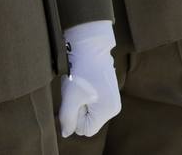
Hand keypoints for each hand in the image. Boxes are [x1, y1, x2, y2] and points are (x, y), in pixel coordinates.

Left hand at [59, 21, 120, 137]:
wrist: (91, 50)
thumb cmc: (81, 74)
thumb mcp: (69, 99)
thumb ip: (67, 120)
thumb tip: (67, 133)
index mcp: (108, 111)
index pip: (84, 130)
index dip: (75, 118)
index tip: (76, 100)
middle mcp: (114, 108)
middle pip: (88, 122)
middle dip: (78, 111)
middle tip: (78, 94)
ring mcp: (113, 99)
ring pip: (89, 113)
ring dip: (80, 104)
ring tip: (81, 88)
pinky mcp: (110, 93)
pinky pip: (93, 105)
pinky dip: (85, 98)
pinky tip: (85, 85)